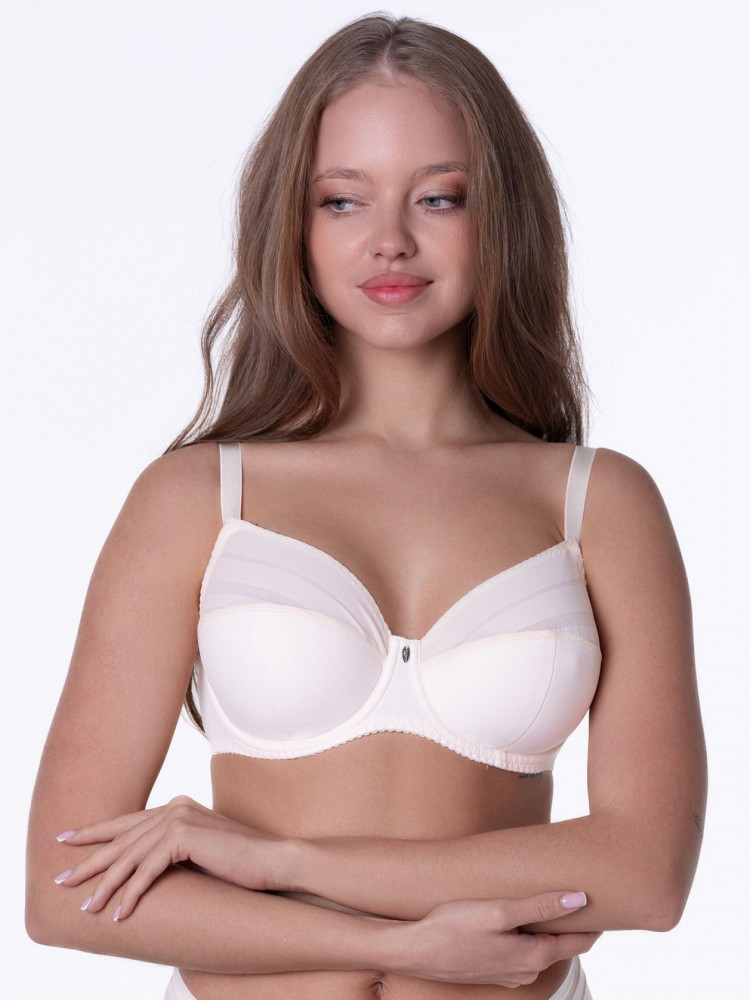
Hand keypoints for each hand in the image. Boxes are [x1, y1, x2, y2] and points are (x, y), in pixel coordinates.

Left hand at [54, 795, 283, 919]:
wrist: (274, 860)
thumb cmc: (241, 863)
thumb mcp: (201, 852)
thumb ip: (175, 851)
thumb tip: (147, 867)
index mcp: (176, 807)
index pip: (127, 822)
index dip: (95, 833)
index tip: (66, 841)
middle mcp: (174, 807)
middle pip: (122, 838)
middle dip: (89, 861)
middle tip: (60, 879)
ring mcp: (180, 818)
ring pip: (131, 856)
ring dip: (107, 885)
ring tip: (87, 908)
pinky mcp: (186, 837)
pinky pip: (149, 870)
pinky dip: (132, 893)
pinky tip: (119, 913)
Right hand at [398, 892, 600, 986]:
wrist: (415, 951)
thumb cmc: (454, 927)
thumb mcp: (499, 911)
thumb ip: (540, 905)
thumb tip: (580, 899)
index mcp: (533, 958)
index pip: (578, 942)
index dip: (593, 922)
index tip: (608, 903)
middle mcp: (526, 972)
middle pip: (559, 945)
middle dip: (571, 923)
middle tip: (582, 895)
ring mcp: (509, 974)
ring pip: (539, 948)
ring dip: (546, 928)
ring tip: (551, 900)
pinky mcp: (492, 970)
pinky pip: (519, 951)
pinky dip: (526, 935)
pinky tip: (516, 918)